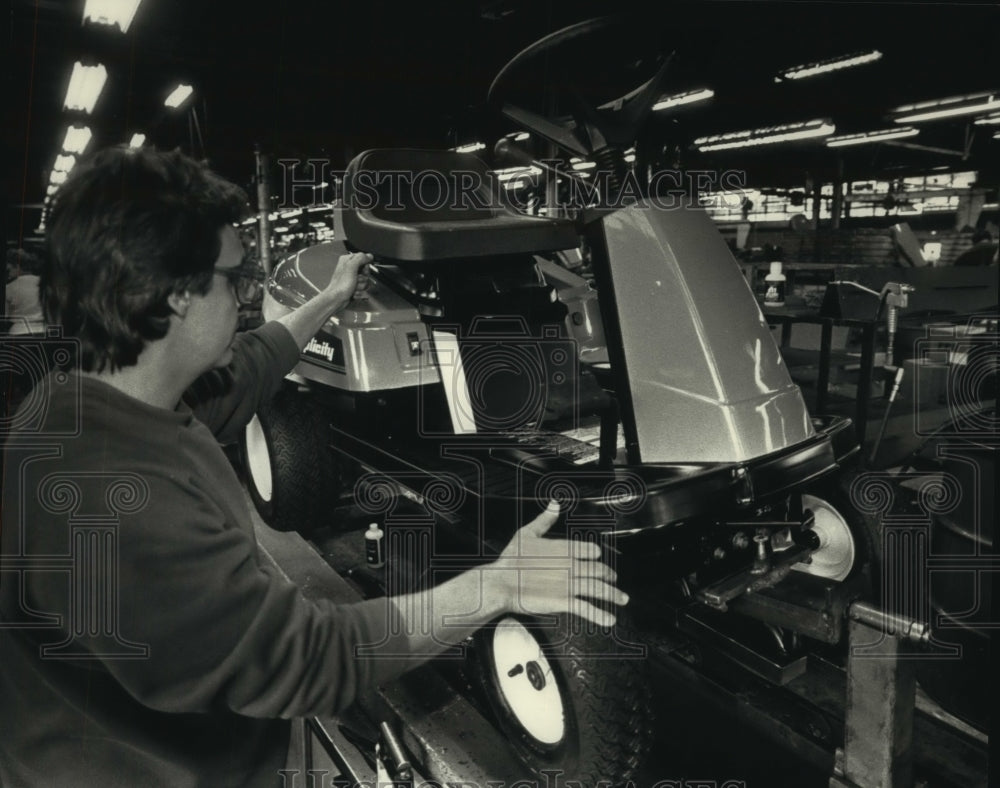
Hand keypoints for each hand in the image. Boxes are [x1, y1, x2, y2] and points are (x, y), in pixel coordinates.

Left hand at [322, 252, 372, 309]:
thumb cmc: (340, 285)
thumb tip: (369, 256)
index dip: (365, 266)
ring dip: (361, 286)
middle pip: (366, 271)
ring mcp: (352, 278)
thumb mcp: (351, 267)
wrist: (336, 299)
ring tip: (353, 287)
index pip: (364, 259)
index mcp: (347, 260)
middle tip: (356, 280)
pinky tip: (353, 292)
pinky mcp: (354, 287)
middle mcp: (349, 268)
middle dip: (363, 278)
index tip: (362, 271)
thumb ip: (360, 258)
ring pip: (365, 281)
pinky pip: (363, 288)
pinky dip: (359, 292)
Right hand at [488, 501, 627, 626]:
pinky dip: (600, 615)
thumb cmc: (511, 559)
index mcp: (564, 548)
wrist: (502, 583)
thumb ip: (545, 520)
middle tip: (613, 578)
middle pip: (599, 570)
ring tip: (623, 598)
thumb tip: (554, 505)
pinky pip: (587, 609)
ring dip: (614, 594)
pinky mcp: (564, 602)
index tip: (599, 557)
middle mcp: (571, 566)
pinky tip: (610, 619)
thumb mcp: (527, 533)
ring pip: (598, 589)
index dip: (596, 554)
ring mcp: (570, 585)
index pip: (591, 549)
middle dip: (609, 575)